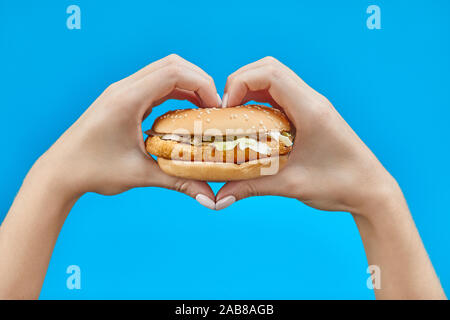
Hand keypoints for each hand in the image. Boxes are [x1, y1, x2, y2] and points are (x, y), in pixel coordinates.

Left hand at [31, 54, 218, 207]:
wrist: (60, 171)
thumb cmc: (93, 171)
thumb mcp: (140, 175)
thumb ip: (178, 182)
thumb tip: (209, 199)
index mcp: (127, 99)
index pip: (173, 73)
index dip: (202, 85)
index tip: (215, 108)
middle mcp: (123, 88)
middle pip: (172, 65)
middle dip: (199, 81)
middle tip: (213, 107)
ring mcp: (121, 91)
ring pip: (163, 71)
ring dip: (187, 85)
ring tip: (203, 109)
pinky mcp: (121, 98)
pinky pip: (153, 84)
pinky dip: (173, 92)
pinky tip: (182, 113)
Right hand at [216, 57, 445, 298]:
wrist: (370, 190)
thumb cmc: (339, 185)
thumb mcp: (291, 185)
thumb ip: (251, 186)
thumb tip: (220, 196)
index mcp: (310, 110)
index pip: (270, 74)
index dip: (240, 83)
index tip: (226, 108)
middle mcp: (312, 100)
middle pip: (269, 68)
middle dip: (240, 82)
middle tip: (226, 110)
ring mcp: (312, 105)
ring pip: (275, 79)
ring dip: (250, 90)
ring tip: (234, 116)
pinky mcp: (311, 114)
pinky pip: (281, 95)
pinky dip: (261, 101)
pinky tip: (252, 125)